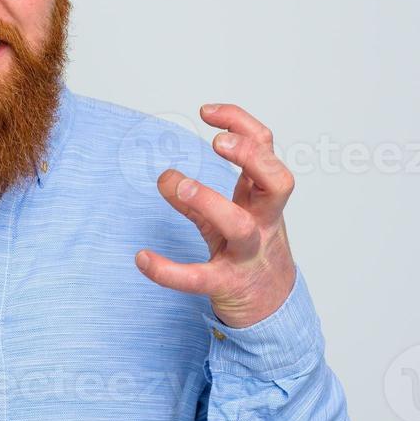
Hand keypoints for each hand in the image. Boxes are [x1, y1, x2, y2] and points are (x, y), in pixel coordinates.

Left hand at [135, 103, 296, 327]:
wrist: (272, 308)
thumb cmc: (250, 252)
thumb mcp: (230, 216)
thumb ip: (196, 198)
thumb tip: (164, 176)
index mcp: (264, 199)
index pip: (266, 149)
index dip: (242, 124)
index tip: (206, 112)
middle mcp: (264, 223)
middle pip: (276, 183)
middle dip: (251, 157)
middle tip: (217, 143)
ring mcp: (248, 255)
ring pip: (240, 226)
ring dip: (210, 202)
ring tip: (176, 184)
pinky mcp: (227, 285)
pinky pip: (199, 278)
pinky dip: (168, 270)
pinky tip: (142, 259)